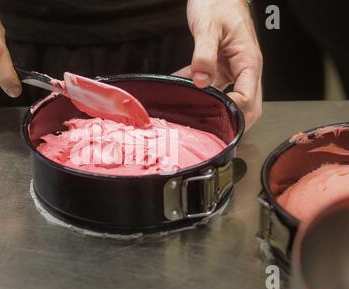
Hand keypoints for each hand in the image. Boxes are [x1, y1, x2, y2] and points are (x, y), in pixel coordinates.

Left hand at [173, 0, 262, 129]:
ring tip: (195, 115)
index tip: (217, 116)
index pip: (249, 96)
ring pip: (229, 98)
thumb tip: (201, 81)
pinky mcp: (220, 66)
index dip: (235, 110)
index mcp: (249, 60)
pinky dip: (198, 91)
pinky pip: (211, 85)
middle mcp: (244, 68)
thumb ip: (204, 55)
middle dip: (234, 121)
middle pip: (248, 105)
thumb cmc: (219, 2)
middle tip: (215, 133)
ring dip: (214, 108)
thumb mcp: (209, 27)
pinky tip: (181, 90)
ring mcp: (233, 69)